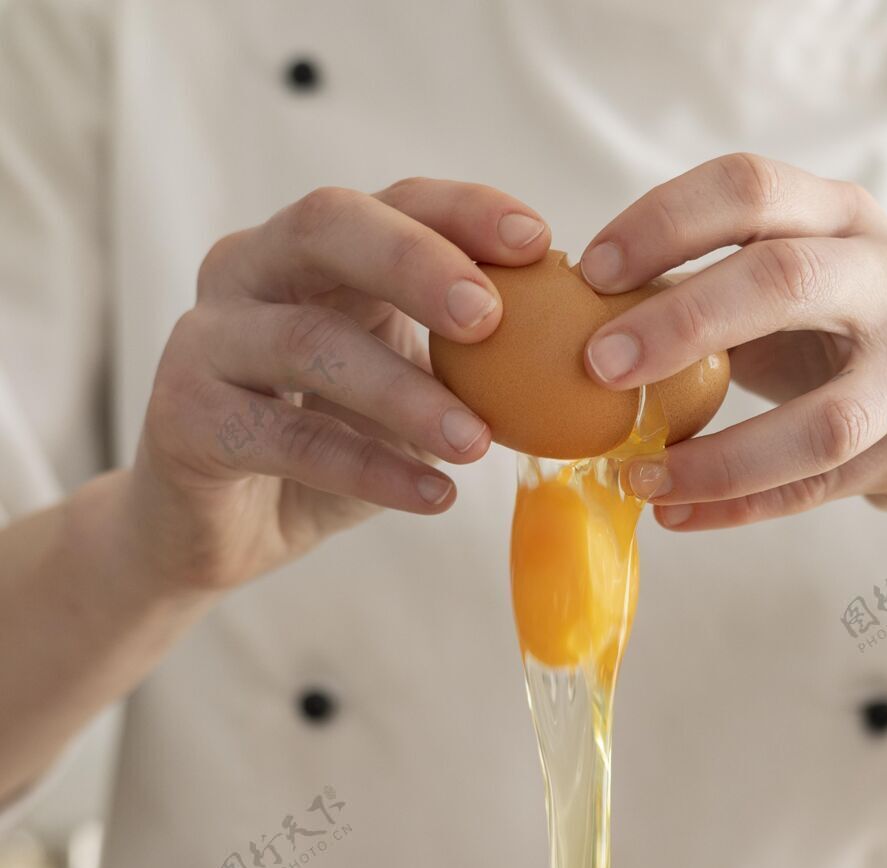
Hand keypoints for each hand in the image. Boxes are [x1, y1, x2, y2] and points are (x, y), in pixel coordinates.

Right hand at [128, 179, 549, 593]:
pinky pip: (285, 437)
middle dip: (417, 263)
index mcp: (311, 250)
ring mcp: (207, 339)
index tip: (539, 240)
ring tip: (477, 442)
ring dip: (405, 393)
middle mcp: (248, 270)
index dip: (463, 212)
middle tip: (491, 320)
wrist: (219, 532)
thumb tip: (583, 347)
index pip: (393, 199)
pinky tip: (434, 496)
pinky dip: (368, 469)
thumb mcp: (404, 393)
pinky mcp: (185, 417)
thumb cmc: (324, 445)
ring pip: (309, 343)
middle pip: (328, 227)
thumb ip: (466, 363)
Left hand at [578, 153, 886, 532]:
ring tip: (636, 477)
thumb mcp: (790, 291)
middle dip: (682, 321)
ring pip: (817, 423)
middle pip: (784, 280)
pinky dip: (738, 506)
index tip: (592, 271)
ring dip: (715, 458)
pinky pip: (816, 487)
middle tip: (598, 365)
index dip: (665, 223)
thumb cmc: (845, 341)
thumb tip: (571, 307)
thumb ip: (704, 288)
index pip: (750, 189)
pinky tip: (676, 514)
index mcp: (844, 217)